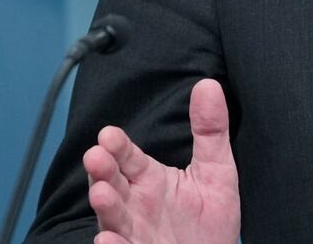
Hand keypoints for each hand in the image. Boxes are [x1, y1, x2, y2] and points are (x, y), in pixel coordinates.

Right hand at [82, 78, 240, 243]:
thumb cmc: (210, 220)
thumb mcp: (217, 171)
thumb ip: (210, 131)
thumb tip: (208, 84)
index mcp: (150, 180)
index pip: (129, 158)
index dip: (118, 146)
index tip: (109, 134)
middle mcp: (136, 205)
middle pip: (113, 183)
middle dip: (102, 171)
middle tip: (95, 156)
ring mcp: (134, 233)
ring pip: (113, 218)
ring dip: (104, 206)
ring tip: (101, 193)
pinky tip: (107, 239)